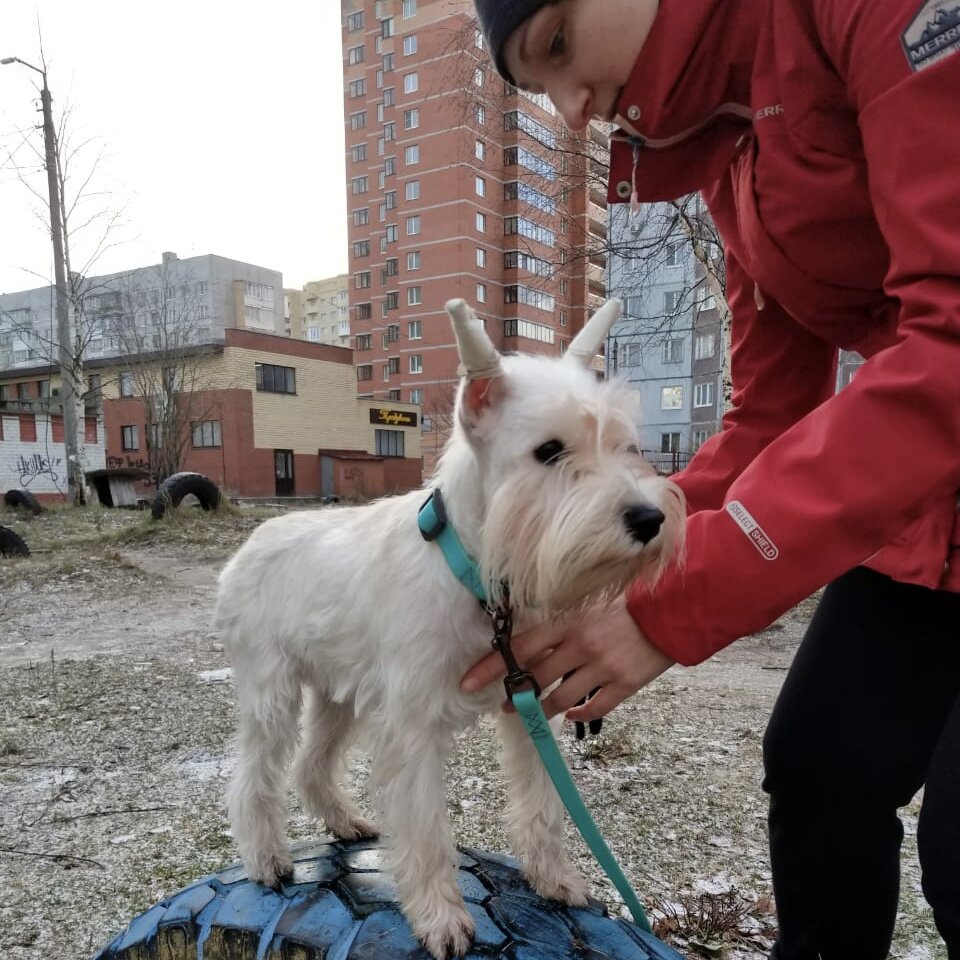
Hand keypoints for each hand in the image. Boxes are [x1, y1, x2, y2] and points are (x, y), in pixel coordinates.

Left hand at [460, 599, 674, 722]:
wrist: (671, 610)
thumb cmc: (625, 604)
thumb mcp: (587, 605)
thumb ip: (560, 625)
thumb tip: (529, 644)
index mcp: (568, 622)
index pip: (519, 648)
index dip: (491, 667)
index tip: (467, 682)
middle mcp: (581, 646)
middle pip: (536, 678)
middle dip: (514, 695)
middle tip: (501, 704)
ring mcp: (602, 668)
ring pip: (560, 699)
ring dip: (540, 709)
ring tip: (529, 713)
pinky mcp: (624, 685)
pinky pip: (594, 708)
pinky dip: (578, 713)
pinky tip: (571, 713)